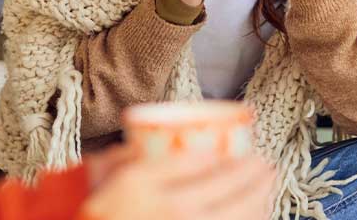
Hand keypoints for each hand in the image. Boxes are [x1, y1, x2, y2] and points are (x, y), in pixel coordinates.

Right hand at [80, 153, 276, 219]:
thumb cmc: (87, 208)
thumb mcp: (105, 173)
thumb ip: (135, 155)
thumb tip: (167, 144)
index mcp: (148, 188)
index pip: (205, 166)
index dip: (235, 157)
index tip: (248, 152)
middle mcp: (172, 215)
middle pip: (231, 193)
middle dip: (258, 178)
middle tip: (269, 167)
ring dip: (261, 205)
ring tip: (268, 192)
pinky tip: (256, 218)